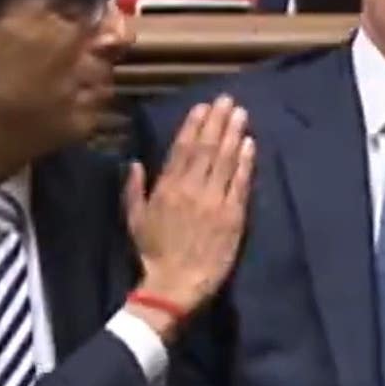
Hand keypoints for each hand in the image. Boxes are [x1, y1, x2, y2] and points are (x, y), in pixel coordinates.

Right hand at [126, 96, 253, 323]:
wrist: (175, 285)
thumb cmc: (153, 253)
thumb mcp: (134, 220)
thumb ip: (133, 189)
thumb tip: (134, 163)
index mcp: (166, 188)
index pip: (182, 148)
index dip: (194, 125)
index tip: (202, 106)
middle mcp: (191, 189)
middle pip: (207, 148)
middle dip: (217, 121)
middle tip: (227, 100)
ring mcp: (214, 202)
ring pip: (225, 161)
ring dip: (233, 134)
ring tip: (240, 114)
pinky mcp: (233, 217)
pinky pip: (240, 184)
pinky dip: (245, 163)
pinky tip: (250, 144)